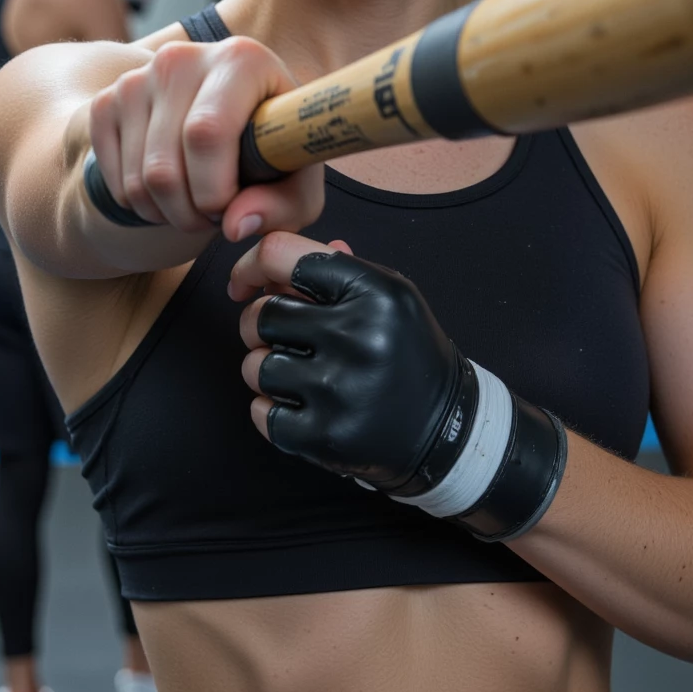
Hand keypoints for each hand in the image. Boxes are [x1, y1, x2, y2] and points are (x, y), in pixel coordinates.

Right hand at [87, 39, 323, 243]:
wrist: (228, 119)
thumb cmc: (271, 148)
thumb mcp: (297, 179)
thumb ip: (282, 205)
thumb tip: (235, 225)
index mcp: (240, 59)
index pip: (207, 133)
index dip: (216, 191)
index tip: (232, 208)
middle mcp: (182, 58)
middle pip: (165, 166)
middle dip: (190, 214)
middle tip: (214, 217)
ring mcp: (137, 78)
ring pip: (138, 180)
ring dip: (167, 214)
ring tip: (196, 206)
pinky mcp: (107, 101)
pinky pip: (114, 180)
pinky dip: (141, 205)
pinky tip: (170, 192)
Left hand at [233, 233, 568, 540]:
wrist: (446, 427)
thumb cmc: (405, 351)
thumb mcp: (387, 298)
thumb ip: (333, 271)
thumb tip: (269, 262)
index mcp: (374, 292)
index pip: (279, 255)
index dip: (250, 266)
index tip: (246, 285)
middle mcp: (358, 336)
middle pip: (260, 315)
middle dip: (258, 323)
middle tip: (278, 335)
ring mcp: (340, 390)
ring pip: (255, 366)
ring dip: (266, 369)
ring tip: (296, 374)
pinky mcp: (325, 436)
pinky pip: (261, 412)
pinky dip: (271, 410)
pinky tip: (301, 406)